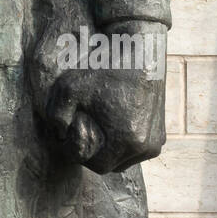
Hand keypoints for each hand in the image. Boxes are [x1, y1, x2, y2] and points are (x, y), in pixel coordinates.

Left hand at [44, 20, 166, 173]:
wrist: (140, 52)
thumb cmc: (104, 69)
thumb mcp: (69, 88)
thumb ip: (55, 116)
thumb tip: (58, 134)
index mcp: (127, 142)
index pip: (96, 165)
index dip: (79, 149)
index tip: (75, 125)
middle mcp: (146, 148)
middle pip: (111, 165)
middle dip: (93, 151)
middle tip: (84, 124)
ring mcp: (156, 142)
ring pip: (124, 159)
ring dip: (108, 147)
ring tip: (98, 122)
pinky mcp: (161, 133)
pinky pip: (136, 149)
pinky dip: (123, 141)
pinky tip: (113, 119)